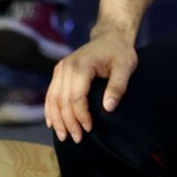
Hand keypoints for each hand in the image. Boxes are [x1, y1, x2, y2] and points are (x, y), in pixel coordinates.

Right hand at [45, 26, 137, 142]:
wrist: (110, 37)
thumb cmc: (119, 52)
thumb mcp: (126, 66)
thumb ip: (118, 86)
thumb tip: (108, 108)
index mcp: (81, 65)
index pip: (76, 97)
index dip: (81, 115)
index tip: (89, 129)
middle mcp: (66, 67)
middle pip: (62, 100)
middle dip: (69, 122)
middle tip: (77, 139)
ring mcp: (60, 69)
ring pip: (53, 99)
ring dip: (57, 119)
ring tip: (64, 136)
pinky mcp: (59, 72)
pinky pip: (50, 93)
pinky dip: (50, 109)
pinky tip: (52, 123)